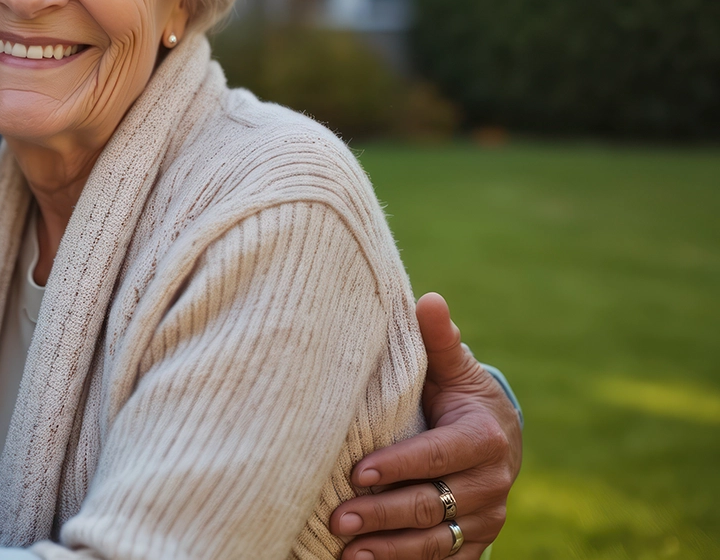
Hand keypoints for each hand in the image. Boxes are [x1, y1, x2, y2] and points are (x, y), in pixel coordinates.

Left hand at [329, 293, 521, 559]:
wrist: (496, 440)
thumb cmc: (458, 396)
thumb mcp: (453, 368)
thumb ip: (439, 341)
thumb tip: (429, 299)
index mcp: (485, 438)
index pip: (440, 456)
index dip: (401, 466)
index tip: (358, 472)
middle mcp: (491, 483)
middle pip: (434, 504)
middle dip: (385, 514)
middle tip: (338, 518)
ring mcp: (486, 518)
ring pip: (437, 541)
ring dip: (391, 550)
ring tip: (347, 554)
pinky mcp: (476, 543)